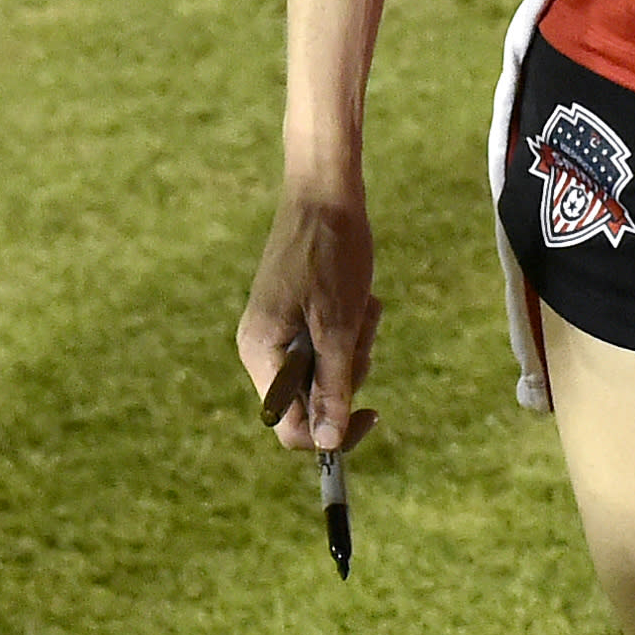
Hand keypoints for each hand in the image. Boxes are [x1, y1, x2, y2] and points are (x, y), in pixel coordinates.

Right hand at [238, 184, 381, 449]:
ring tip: (362, 303)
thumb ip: (332, 386)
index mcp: (261, 354)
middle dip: (349, 369)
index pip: (292, 426)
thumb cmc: (330, 253)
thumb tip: (326, 444)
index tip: (373, 412)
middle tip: (360, 330)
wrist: (326, 191)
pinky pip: (332, 339)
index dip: (333, 430)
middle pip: (315, 396)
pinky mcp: (299, 312)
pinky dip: (354, 322)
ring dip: (356, 342)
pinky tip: (360, 292)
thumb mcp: (339, 325)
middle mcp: (263, 346)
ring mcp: (280, 328)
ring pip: (330, 367)